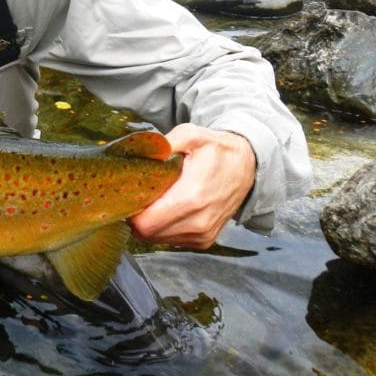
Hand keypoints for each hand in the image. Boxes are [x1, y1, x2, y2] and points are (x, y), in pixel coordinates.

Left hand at [129, 124, 255, 248]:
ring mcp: (202, 235)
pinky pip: (171, 240)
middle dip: (135, 216)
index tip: (128, 192)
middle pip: (146, 233)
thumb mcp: (190, 135)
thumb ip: (163, 144)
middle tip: (137, 194)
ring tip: (155, 198)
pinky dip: (163, 227)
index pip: (144, 222)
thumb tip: (138, 152)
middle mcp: (198, 222)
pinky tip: (168, 208)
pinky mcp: (204, 241)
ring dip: (149, 222)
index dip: (130, 209)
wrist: (247, 168)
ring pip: (157, 239)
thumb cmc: (216, 150)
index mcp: (191, 197)